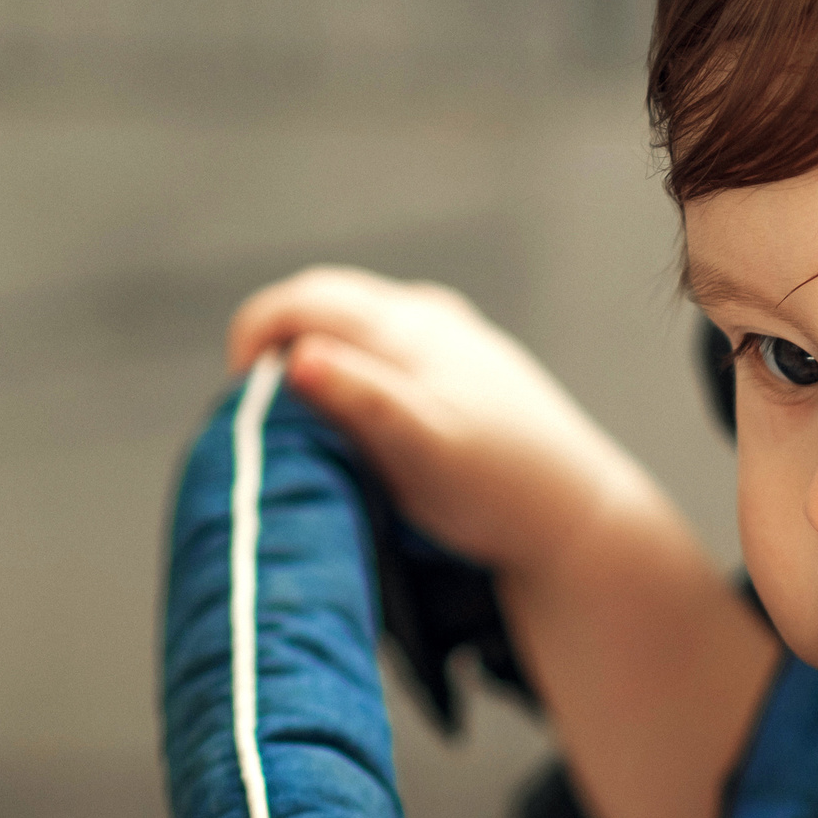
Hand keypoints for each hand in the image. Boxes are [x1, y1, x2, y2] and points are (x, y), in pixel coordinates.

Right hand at [227, 267, 656, 576]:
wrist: (576, 518)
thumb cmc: (495, 489)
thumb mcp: (419, 450)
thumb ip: (360, 398)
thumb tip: (297, 357)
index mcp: (406, 327)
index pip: (303, 300)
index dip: (255, 336)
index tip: (240, 396)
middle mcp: (428, 316)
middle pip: (327, 306)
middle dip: (283, 347)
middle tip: (265, 414)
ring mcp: (453, 339)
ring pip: (360, 330)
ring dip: (322, 360)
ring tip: (313, 423)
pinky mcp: (469, 368)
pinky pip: (392, 352)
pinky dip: (361, 374)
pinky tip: (371, 425)